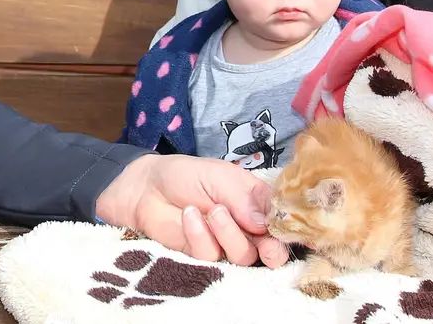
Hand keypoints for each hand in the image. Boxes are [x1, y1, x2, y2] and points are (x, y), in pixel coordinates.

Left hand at [94, 154, 289, 267]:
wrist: (146, 187)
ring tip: (214, 211)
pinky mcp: (202, 257)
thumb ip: (244, 199)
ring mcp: (225, 245)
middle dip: (271, 249)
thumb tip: (265, 224)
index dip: (286, 227)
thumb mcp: (218, 176)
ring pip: (243, 256)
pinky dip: (201, 236)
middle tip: (261, 238)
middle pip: (273, 251)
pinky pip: (211, 256)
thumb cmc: (185, 175)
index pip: (282, 221)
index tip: (279, 224)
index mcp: (257, 204)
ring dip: (230, 234)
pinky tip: (189, 215)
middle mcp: (247, 228)